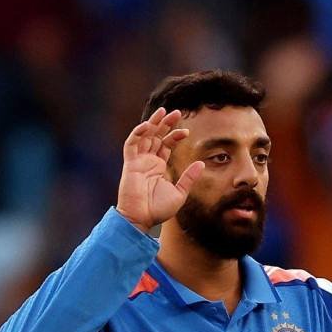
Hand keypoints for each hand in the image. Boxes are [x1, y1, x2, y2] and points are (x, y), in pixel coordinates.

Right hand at [116, 108, 204, 232]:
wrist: (142, 219)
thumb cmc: (158, 209)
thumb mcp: (180, 192)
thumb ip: (189, 178)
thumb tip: (201, 163)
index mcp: (158, 166)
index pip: (166, 144)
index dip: (175, 135)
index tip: (187, 132)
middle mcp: (148, 161)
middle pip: (156, 136)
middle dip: (165, 123)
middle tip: (177, 112)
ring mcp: (138, 161)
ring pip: (144, 136)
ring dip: (152, 123)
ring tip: (163, 112)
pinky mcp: (130, 165)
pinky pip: (131, 145)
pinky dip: (137, 134)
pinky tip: (146, 126)